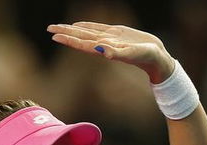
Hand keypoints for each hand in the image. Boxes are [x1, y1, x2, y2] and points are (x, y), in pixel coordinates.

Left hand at [47, 22, 174, 82]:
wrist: (157, 58)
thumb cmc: (146, 58)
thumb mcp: (132, 54)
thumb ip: (117, 53)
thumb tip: (102, 51)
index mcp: (104, 49)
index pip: (82, 43)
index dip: (68, 39)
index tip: (54, 36)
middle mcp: (104, 44)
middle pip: (80, 37)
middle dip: (65, 32)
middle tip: (49, 28)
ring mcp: (109, 38)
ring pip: (86, 32)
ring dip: (72, 29)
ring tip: (59, 26)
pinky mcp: (117, 33)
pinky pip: (97, 28)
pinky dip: (86, 25)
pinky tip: (78, 24)